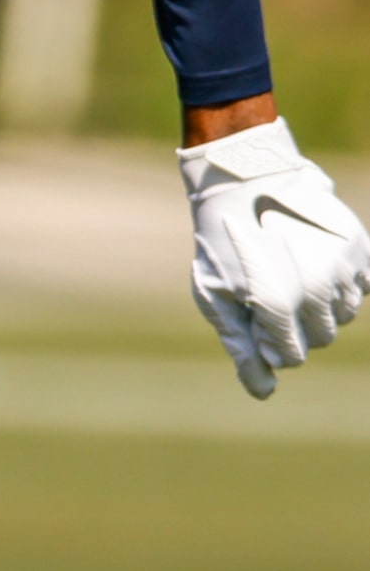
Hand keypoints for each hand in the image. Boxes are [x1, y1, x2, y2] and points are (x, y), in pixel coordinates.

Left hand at [180, 116, 369, 396]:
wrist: (245, 178)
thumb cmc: (221, 239)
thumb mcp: (215, 292)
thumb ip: (241, 346)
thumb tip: (263, 392)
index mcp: (278, 302)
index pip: (292, 357)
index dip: (270, 342)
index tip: (254, 315)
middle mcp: (317, 287)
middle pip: (321, 338)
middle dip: (295, 324)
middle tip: (270, 289)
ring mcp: (342, 267)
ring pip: (342, 314)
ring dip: (318, 304)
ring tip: (289, 269)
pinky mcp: (359, 248)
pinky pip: (359, 287)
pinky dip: (339, 282)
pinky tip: (310, 258)